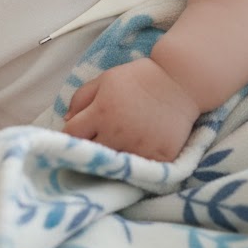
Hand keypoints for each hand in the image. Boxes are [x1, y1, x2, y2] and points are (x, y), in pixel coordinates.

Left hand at [62, 57, 199, 161]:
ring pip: (114, 164)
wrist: (180, 82)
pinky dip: (136, 164)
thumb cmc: (138, 78)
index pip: (71, 134)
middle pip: (91, 153)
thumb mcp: (104, 79)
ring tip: (115, 150)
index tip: (73, 137)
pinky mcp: (159, 157)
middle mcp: (117, 133)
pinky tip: (136, 153)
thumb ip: (80, 98)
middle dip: (89, 149)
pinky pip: (140, 169)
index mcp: (100, 112)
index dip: (69, 135)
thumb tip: (66, 120)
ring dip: (112, 158)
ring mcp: (139, 147)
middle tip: (94, 145)